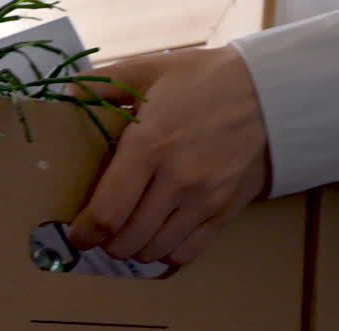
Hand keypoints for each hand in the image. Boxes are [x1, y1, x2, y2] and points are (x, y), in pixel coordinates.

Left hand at [68, 46, 270, 264]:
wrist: (272, 90)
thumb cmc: (204, 80)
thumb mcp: (148, 70)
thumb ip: (102, 84)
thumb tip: (66, 96)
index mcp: (150, 147)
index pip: (107, 213)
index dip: (85, 233)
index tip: (77, 233)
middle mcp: (177, 180)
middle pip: (128, 240)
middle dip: (107, 243)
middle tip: (102, 232)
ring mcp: (205, 199)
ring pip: (155, 250)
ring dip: (135, 249)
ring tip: (129, 233)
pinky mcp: (227, 210)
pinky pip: (189, 252)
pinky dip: (168, 253)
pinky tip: (160, 237)